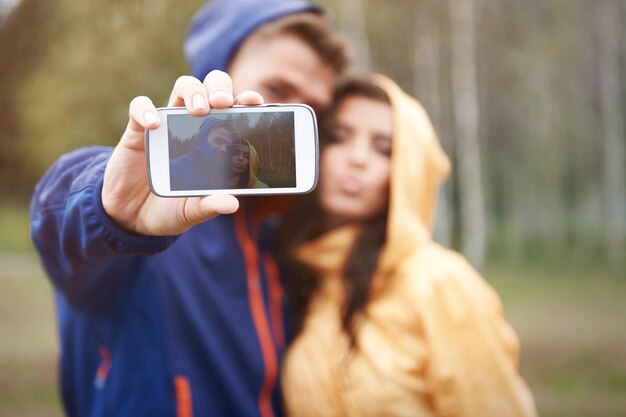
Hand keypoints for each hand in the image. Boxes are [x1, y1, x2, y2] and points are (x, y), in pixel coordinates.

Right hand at [102, 70, 263, 235]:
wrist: (133, 217)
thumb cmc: (171, 208)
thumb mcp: (192, 210)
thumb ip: (209, 206)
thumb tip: (232, 204)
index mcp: (214, 141)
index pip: (234, 110)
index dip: (245, 100)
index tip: (254, 101)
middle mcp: (193, 125)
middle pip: (211, 88)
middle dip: (220, 88)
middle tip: (223, 103)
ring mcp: (166, 124)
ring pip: (183, 86)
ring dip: (193, 91)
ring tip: (198, 109)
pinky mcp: (137, 131)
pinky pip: (140, 107)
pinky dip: (146, 110)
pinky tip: (154, 125)